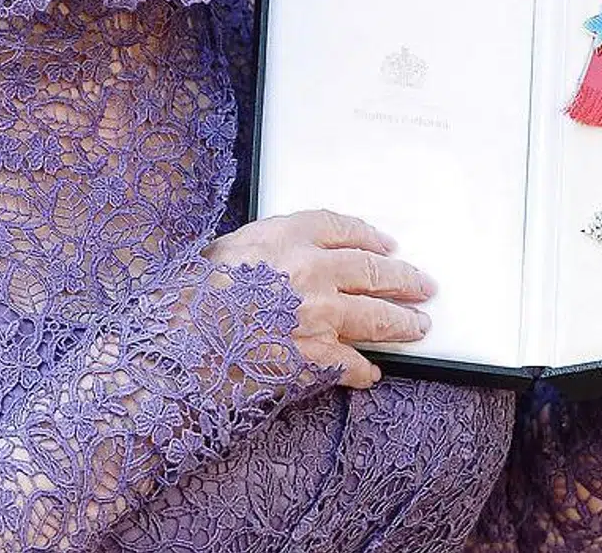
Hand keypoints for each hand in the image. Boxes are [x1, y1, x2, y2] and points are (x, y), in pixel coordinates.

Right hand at [203, 209, 434, 388]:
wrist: (178, 341)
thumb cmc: (192, 294)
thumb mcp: (228, 250)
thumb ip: (265, 248)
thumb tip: (285, 256)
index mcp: (287, 236)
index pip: (342, 228)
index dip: (369, 236)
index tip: (387, 244)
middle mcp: (312, 270)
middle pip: (372, 269)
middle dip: (403, 279)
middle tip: (423, 285)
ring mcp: (318, 315)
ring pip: (376, 317)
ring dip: (402, 323)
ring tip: (418, 326)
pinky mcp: (315, 358)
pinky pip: (353, 364)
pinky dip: (365, 370)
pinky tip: (371, 373)